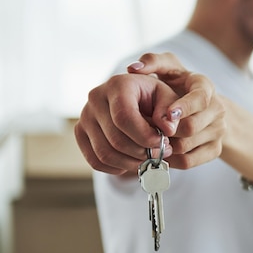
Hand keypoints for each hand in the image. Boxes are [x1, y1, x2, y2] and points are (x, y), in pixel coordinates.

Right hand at [75, 54, 224, 174]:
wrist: (136, 99)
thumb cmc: (155, 99)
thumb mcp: (169, 100)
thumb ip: (171, 113)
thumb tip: (168, 129)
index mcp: (118, 85)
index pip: (125, 118)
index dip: (146, 137)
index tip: (165, 144)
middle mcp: (96, 98)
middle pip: (116, 139)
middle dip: (143, 153)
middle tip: (162, 153)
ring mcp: (85, 116)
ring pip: (105, 153)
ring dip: (132, 163)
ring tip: (150, 158)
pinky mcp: (80, 132)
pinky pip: (95, 160)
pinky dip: (116, 168)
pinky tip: (133, 162)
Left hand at [126, 52, 225, 169]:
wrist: (200, 108)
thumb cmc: (177, 85)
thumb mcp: (168, 68)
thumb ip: (153, 62)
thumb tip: (134, 68)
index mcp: (205, 86)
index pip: (200, 99)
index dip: (183, 108)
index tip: (167, 114)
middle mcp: (217, 109)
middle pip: (191, 128)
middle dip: (166, 131)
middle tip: (146, 131)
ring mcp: (218, 131)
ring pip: (186, 147)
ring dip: (164, 146)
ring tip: (148, 142)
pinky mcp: (215, 150)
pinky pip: (189, 161)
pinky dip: (170, 160)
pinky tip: (158, 152)